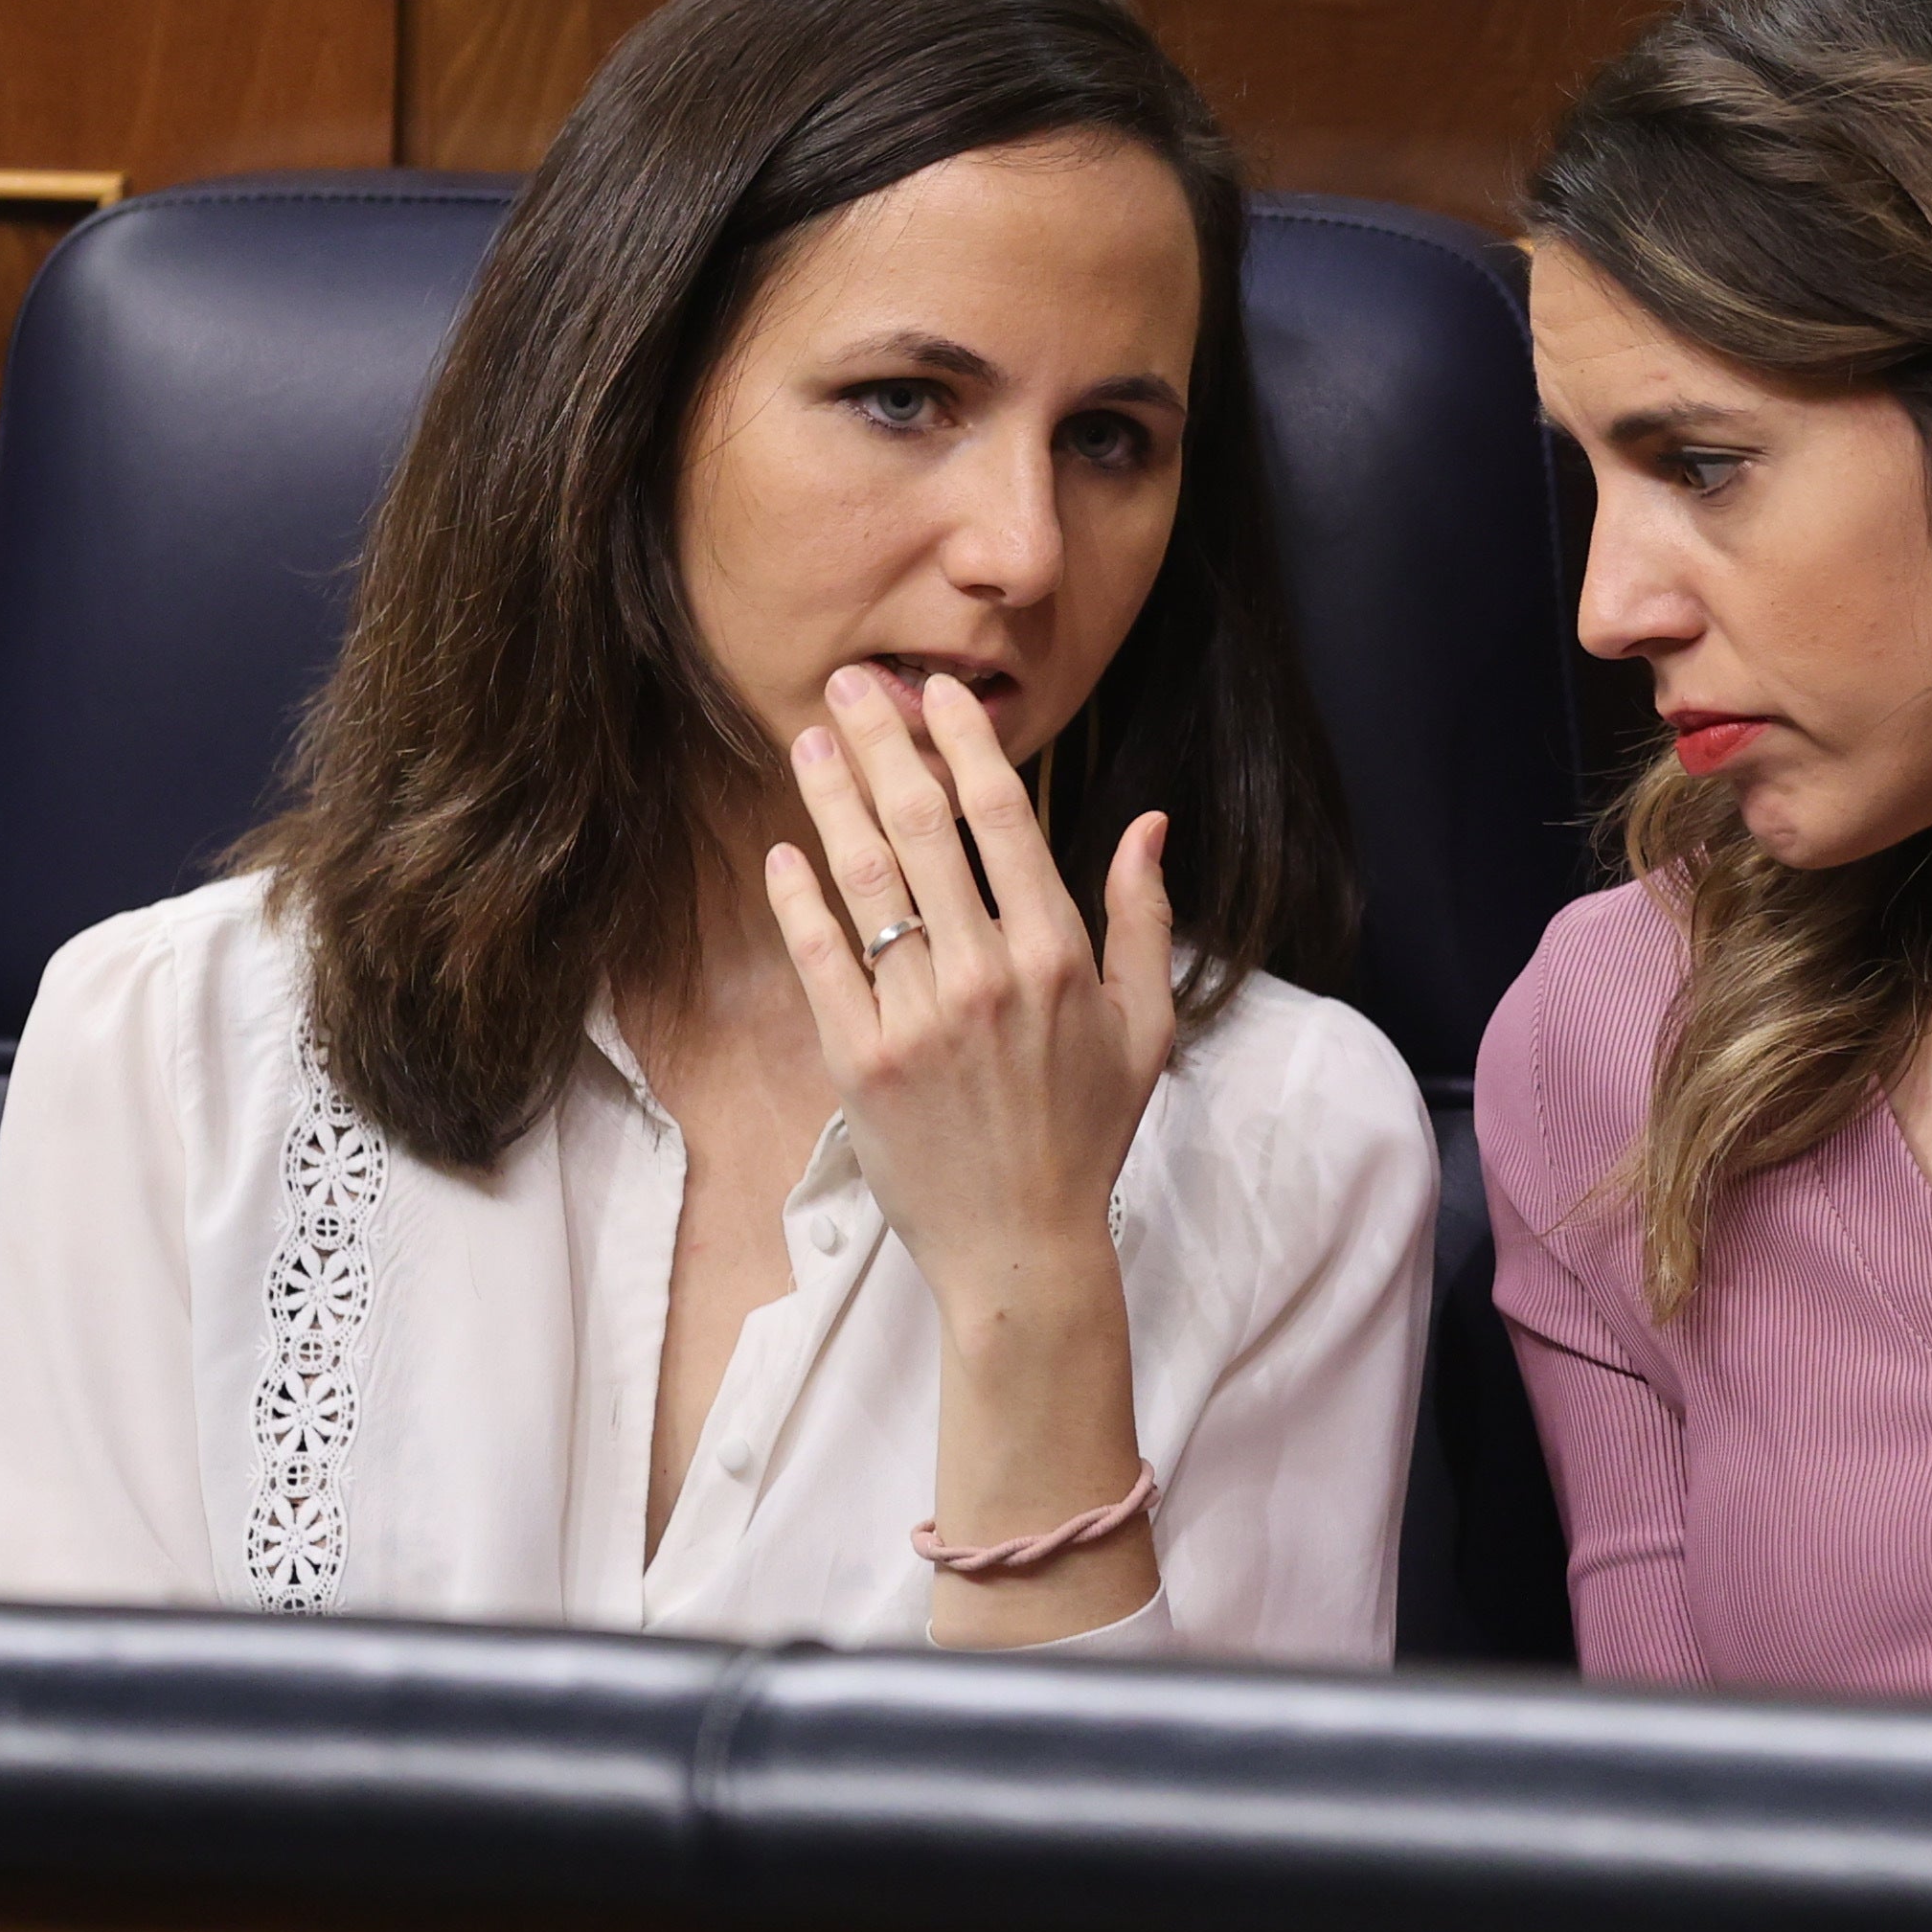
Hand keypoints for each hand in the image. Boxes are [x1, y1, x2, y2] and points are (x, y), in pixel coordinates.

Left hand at [767, 667, 1177, 1306]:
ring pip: (866, 883)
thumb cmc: (1087, 1131)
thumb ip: (1143, 917)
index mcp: (1058, 957)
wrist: (1023, 1247)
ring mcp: (919, 1018)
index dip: (966, 745)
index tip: (939, 692)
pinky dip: (799, 900)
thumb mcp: (1145, 1024)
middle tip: (853, 685)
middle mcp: (988, 976)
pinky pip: (820, 960)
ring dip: (833, 800)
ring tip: (811, 741)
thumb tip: (1147, 823)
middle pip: (923, 831)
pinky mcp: (861, 1061)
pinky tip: (784, 850)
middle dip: (885, 746)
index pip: (1003, 820)